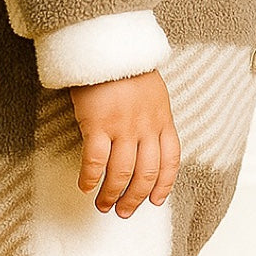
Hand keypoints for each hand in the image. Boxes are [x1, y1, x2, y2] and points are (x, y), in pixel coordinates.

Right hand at [68, 69, 180, 217]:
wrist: (108, 44)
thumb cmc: (126, 64)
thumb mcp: (152, 90)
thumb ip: (152, 114)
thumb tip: (147, 138)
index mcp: (162, 118)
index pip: (170, 160)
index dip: (164, 184)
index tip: (155, 200)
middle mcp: (146, 127)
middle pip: (146, 173)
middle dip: (136, 197)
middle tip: (124, 211)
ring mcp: (123, 126)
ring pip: (121, 173)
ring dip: (112, 194)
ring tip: (103, 205)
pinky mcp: (98, 123)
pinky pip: (95, 161)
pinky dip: (90, 178)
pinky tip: (85, 186)